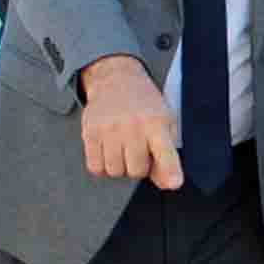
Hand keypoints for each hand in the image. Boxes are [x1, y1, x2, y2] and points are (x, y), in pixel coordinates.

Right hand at [79, 54, 181, 188]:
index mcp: (156, 123)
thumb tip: (169, 184)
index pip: (165, 154)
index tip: (174, 183)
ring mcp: (109, 129)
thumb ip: (168, 156)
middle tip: (138, 152)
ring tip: (123, 150)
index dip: (171, 171)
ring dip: (120, 167)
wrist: (116, 79)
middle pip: (136, 170)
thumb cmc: (145, 106)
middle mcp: (132, 126)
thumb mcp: (165, 123)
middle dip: (139, 167)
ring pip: (114, 171)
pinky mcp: (90, 132)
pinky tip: (108, 152)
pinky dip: (102, 166)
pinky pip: (95, 167)